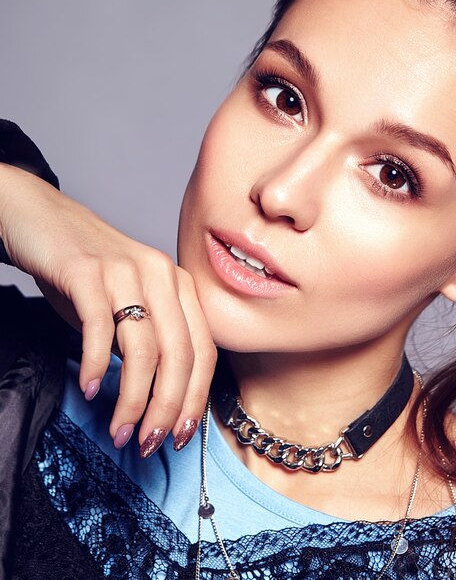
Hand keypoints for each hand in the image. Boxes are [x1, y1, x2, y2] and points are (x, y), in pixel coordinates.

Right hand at [0, 162, 215, 454]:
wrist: (43, 220)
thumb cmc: (89, 272)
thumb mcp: (129, 306)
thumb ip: (150, 343)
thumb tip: (161, 399)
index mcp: (180, 285)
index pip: (204, 351)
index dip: (196, 398)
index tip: (182, 434)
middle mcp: (162, 275)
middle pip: (179, 354)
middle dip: (167, 408)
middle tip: (150, 443)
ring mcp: (126, 271)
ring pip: (144, 348)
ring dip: (134, 399)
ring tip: (120, 430)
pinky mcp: (87, 270)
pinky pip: (99, 327)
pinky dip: (98, 364)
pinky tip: (91, 390)